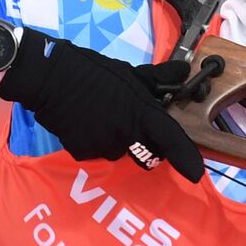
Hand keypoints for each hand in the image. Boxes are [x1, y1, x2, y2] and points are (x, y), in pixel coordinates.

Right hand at [0, 28, 204, 182]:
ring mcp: (105, 146)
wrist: (50, 78)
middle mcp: (127, 134)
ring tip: (104, 118)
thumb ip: (159, 79)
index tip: (196, 174)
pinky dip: (96, 143)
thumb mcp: (130, 73)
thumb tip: (183, 70)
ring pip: (121, 153)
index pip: (171, 140)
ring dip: (119, 142)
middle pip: (148, 155)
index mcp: (143, 114)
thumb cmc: (94, 73)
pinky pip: (97, 153)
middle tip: (135, 127)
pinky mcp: (84, 152)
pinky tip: (86, 124)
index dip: (186, 159)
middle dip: (147, 147)